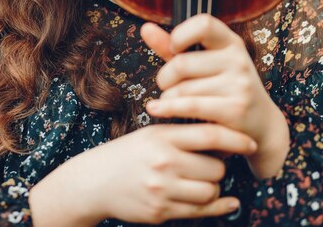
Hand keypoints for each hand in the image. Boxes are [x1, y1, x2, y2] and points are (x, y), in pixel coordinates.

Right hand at [30, 122, 255, 225]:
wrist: (96, 180)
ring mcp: (162, 189)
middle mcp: (164, 162)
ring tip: (202, 180)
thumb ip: (183, 134)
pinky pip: (200, 212)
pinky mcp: (161, 212)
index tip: (250, 142)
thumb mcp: (153, 134)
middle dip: (219, 167)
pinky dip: (219, 207)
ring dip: (213, 186)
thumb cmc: (130, 152)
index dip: (235, 139)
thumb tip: (223, 136)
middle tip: (210, 164)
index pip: (209, 134)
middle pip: (215, 168)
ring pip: (210, 191)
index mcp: (162, 136)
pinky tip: (229, 203)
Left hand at [141, 15, 289, 178]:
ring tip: (172, 101)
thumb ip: (173, 47)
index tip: (173, 48)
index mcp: (231, 42)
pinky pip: (190, 106)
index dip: (181, 34)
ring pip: (183, 88)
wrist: (261, 125)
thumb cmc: (224, 88)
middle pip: (182, 63)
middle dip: (165, 77)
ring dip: (168, 98)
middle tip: (166, 86)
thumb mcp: (204, 63)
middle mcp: (238, 59)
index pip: (204, 24)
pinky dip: (168, 109)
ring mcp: (239, 84)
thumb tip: (145, 28)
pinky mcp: (236, 109)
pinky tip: (156, 109)